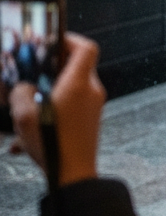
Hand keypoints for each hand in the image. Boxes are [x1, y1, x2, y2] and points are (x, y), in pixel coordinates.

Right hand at [9, 33, 105, 186]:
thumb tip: (24, 87)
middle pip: (78, 66)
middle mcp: (92, 92)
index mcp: (79, 84)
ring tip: (26, 109)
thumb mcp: (24, 116)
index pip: (86, 48)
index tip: (52, 41)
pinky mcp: (91, 120)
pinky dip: (52, 113)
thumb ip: (21, 93)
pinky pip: (71, 107)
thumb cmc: (52, 145)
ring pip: (72, 88)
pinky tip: (27, 136)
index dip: (70, 39)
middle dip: (53, 67)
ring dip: (49, 93)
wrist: (73, 176)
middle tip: (32, 72)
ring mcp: (94, 106)